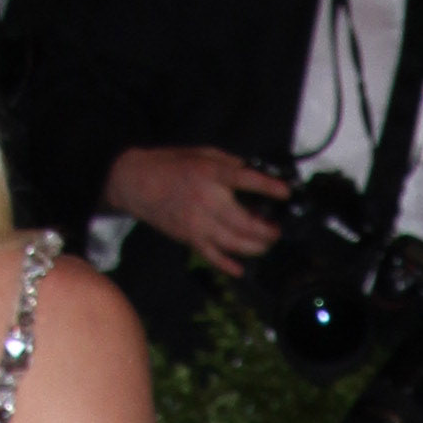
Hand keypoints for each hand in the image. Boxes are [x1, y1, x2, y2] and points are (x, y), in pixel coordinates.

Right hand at [104, 144, 291, 274]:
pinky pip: (213, 257)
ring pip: (236, 243)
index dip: (269, 188)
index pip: (246, 180)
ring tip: (265, 244)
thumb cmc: (171, 166)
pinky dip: (229, 265)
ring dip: (256, 247)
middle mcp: (208, 200)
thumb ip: (228, 164)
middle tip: (276, 230)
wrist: (136, 182)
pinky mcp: (190, 238)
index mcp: (211, 174)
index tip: (286, 193)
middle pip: (247, 222)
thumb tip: (254, 174)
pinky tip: (241, 269)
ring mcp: (199, 222)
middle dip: (268, 230)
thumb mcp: (201, 153)